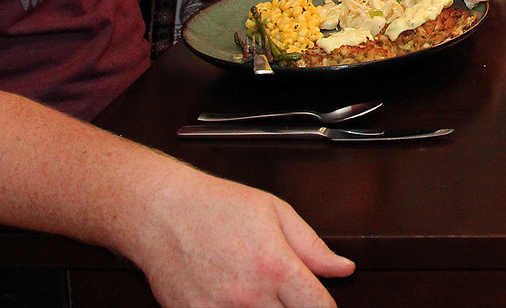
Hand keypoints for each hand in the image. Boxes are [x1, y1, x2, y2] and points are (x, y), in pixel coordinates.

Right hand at [133, 171, 352, 307]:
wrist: (161, 213)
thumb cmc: (216, 206)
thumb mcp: (275, 212)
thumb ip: (312, 247)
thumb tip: (343, 268)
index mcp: (275, 267)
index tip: (319, 302)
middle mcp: (249, 296)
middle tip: (284, 293)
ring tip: (257, 293)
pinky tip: (232, 300)